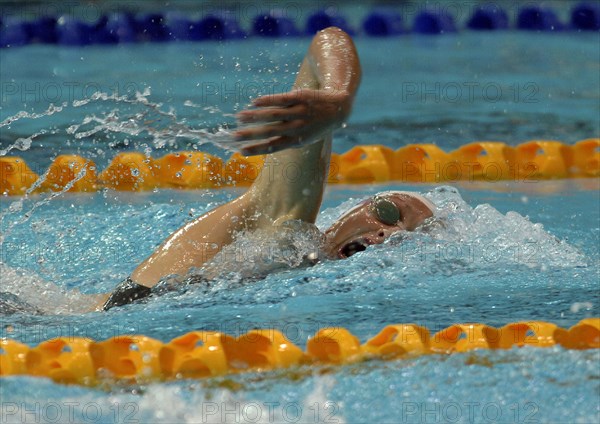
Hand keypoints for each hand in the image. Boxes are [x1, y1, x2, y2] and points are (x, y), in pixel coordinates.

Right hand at [235, 88, 352, 155]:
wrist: (338, 108)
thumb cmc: (316, 126)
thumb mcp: (304, 139)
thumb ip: (285, 141)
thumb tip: (263, 146)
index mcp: (297, 141)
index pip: (274, 146)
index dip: (257, 149)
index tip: (241, 152)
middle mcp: (298, 128)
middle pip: (270, 131)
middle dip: (251, 134)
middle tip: (234, 136)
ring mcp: (299, 112)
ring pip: (273, 115)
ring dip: (254, 116)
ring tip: (238, 117)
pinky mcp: (300, 98)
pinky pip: (281, 99)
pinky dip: (266, 101)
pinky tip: (254, 102)